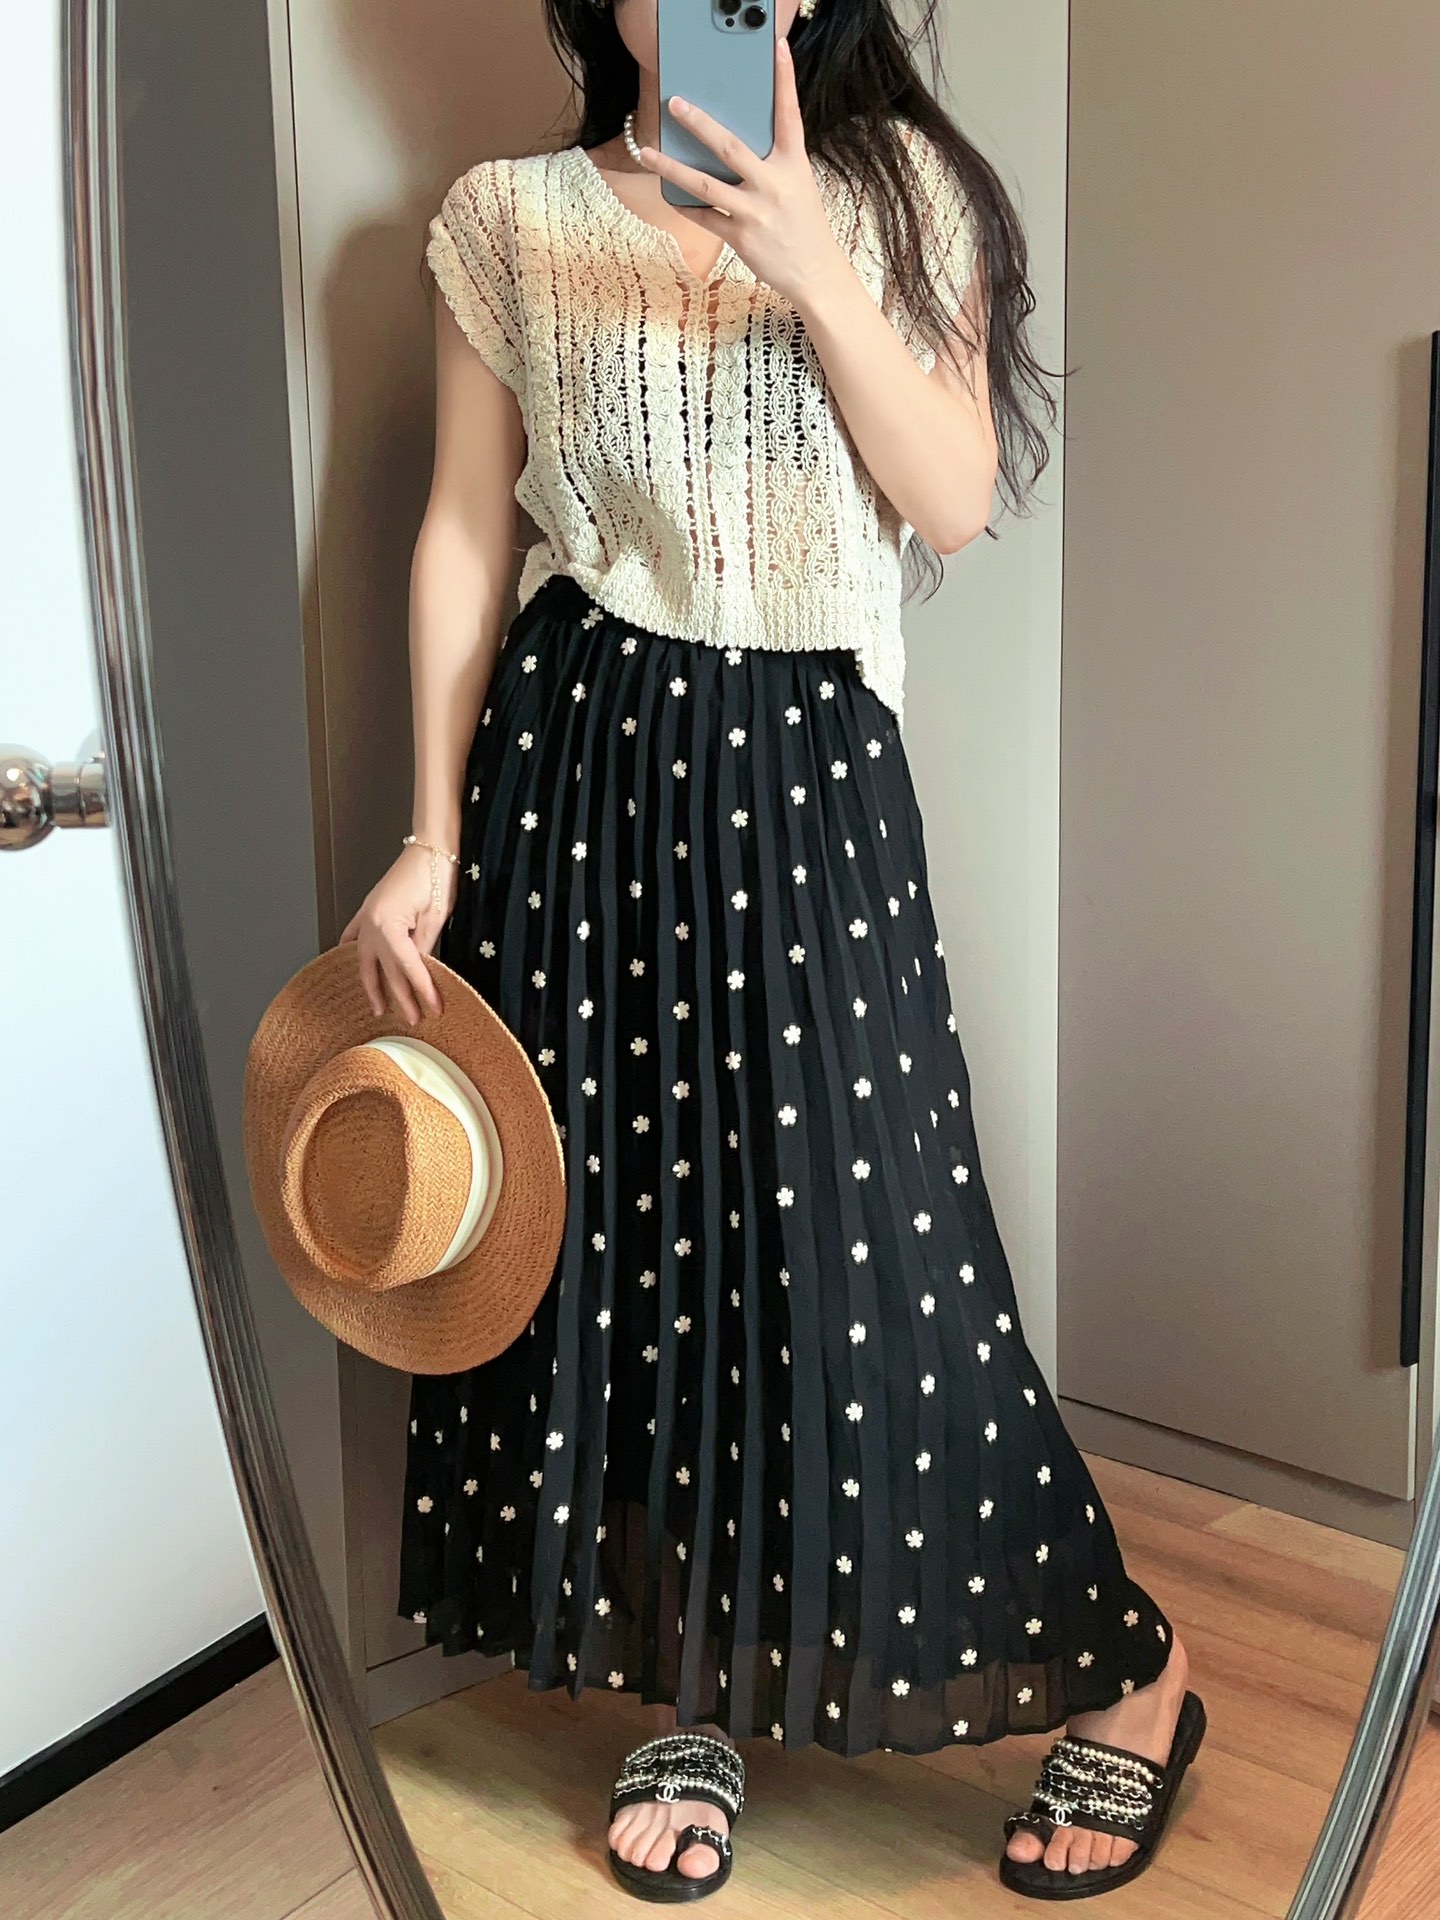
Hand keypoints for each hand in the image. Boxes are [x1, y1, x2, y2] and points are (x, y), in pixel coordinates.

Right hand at [338, 845, 454, 1024]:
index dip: (423, 990)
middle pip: (386, 970)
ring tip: (380, 1008)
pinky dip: (353, 954)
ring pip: (366, 961)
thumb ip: (425, 948)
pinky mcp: (370, 910)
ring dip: (374, 986)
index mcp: (387, 925)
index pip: (407, 967)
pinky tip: (354, 966)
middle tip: (415, 1019)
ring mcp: (367, 917)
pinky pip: (355, 938)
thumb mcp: (435, 916)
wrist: (429, 847)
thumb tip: (423, 972)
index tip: (434, 1007)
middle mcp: (371, 924)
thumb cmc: (435, 875)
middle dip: (402, 997)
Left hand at [638, 37, 847, 306]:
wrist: (815, 273)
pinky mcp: (741, 237)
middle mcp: (773, 184)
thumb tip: (732, 146)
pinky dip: (688, 206)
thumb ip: (771, 164)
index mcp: (793, 164)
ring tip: (647, 153)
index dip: (784, 80)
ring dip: (672, 168)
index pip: (788, 115)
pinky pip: (706, 217)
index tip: (778, 48)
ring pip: (705, 184)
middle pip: (730, 147)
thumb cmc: (804, 226)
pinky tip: (673, 197)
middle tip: (675, 103)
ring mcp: (755, 211)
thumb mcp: (797, 185)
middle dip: (699, 124)